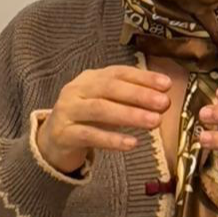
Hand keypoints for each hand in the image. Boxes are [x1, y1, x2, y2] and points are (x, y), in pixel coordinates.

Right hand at [36, 67, 170, 173]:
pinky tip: (131, 143)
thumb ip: (128, 100)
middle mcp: (76, 91)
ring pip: (99, 109)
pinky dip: (111, 139)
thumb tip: (162, 97)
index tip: (167, 84)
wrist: (51, 143)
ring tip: (154, 121)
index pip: (118, 73)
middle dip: (139, 94)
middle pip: (109, 88)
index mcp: (89, 79)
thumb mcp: (104, 104)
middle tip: (163, 103)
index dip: (143, 77)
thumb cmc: (84, 121)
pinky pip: (89, 135)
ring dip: (129, 114)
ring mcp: (67, 111)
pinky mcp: (63, 134)